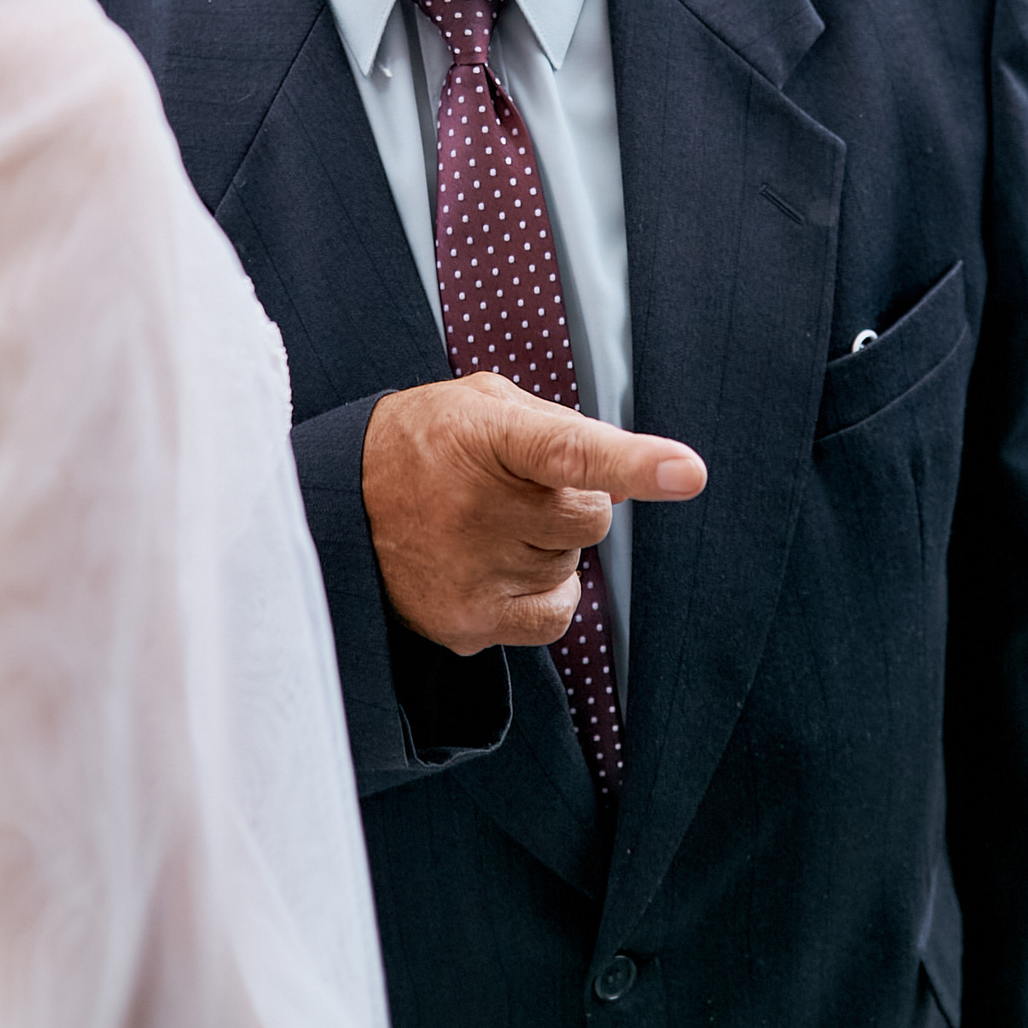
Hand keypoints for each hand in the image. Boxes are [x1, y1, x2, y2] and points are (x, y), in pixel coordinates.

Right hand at [364, 374, 707, 653]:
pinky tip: (506, 570)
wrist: (339, 503)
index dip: (634, 461)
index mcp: (486, 436)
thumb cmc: (429, 442)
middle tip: (516, 491)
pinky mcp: (468, 623)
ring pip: (573, 564)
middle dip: (572, 502)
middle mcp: (477, 507)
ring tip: (489, 526)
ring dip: (550, 547)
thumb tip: (635, 468)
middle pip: (593, 516)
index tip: (688, 472)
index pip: (570, 450)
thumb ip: (559, 427)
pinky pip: (557, 616)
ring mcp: (471, 571)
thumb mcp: (485, 404)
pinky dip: (550, 594)